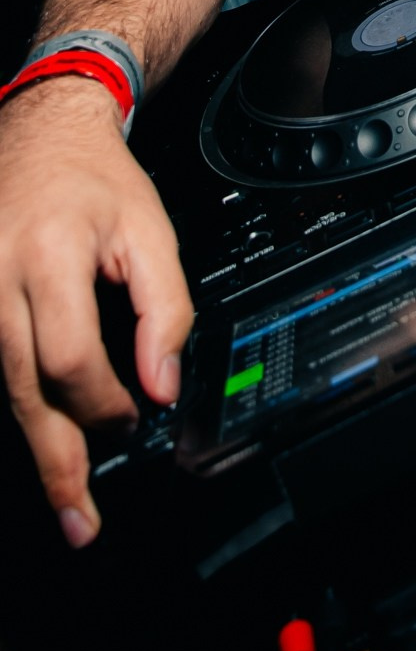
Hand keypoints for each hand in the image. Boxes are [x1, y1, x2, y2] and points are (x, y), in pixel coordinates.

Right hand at [0, 80, 192, 544]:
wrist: (39, 130)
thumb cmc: (94, 178)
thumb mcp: (150, 229)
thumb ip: (165, 308)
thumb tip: (164, 386)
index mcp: (48, 258)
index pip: (69, 359)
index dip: (106, 402)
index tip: (136, 416)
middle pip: (26, 392)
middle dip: (57, 462)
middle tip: (80, 519)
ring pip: (5, 387)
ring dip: (37, 441)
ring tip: (66, 493)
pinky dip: (20, 401)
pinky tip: (42, 434)